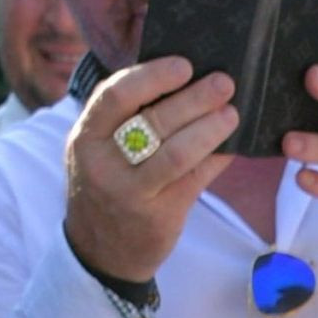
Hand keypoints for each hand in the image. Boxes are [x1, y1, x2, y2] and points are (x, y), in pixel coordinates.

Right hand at [65, 58, 236, 286]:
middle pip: (154, 121)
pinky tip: (232, 146)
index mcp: (86, 137)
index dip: (153, 76)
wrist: (100, 252)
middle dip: (195, 99)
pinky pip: (196, 179)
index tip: (185, 65)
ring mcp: (131, 193)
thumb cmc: (105, 185)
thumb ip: (124, 117)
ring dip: (211, 129)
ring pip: (177, 153)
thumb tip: (182, 77)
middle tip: (224, 83)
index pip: (115, 96)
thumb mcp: (97, 149)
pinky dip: (217, 159)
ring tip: (232, 113)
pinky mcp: (159, 216)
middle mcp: (103, 164)